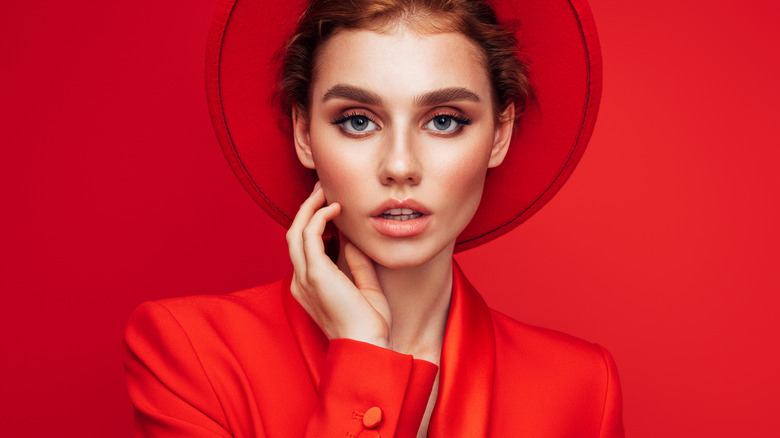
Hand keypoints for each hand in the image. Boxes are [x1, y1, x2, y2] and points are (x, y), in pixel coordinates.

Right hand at [286, 182, 391, 348]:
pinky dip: (318, 216)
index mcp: (309, 286)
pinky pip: (309, 235)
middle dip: (306, 209)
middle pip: (294, 235)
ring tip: (324, 190)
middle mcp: (301, 281)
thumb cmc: (369, 323)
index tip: (330, 206)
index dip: (312, 223)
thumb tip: (352, 237)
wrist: (367, 344)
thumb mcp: (365, 286)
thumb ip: (356, 262)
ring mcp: (305, 277)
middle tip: (322, 189)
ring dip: (309, 207)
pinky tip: (335, 208)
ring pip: (296, 231)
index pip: (304, 248)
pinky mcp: (315, 273)